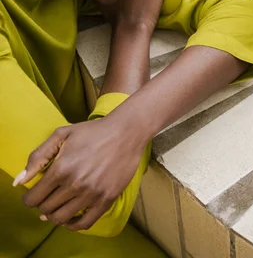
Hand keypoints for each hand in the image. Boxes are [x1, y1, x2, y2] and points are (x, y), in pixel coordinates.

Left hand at [15, 119, 146, 230]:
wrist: (126, 133)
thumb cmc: (93, 132)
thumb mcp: (61, 135)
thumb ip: (38, 157)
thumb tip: (21, 181)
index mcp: (61, 169)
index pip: (33, 198)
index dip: (30, 197)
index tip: (35, 194)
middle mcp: (75, 184)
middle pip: (46, 209)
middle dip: (43, 205)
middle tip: (49, 197)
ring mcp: (92, 194)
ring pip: (62, 218)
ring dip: (56, 215)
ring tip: (59, 206)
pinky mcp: (107, 199)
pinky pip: (85, 223)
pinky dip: (74, 225)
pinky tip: (72, 217)